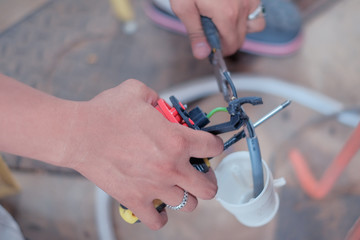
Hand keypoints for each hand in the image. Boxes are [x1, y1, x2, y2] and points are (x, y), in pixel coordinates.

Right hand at [64, 79, 223, 228]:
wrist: (78, 134)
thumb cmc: (106, 113)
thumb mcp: (137, 91)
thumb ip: (157, 97)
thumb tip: (161, 105)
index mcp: (177, 140)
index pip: (214, 146)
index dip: (215, 144)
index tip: (209, 146)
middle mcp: (172, 167)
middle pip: (209, 188)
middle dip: (208, 180)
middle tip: (199, 173)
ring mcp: (155, 187)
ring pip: (189, 205)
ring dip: (186, 196)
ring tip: (176, 187)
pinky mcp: (135, 200)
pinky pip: (158, 221)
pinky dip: (160, 216)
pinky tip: (157, 205)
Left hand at [170, 0, 265, 58]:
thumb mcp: (184, 6)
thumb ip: (195, 32)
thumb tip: (202, 54)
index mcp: (226, 15)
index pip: (230, 45)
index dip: (219, 50)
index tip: (210, 47)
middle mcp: (243, 7)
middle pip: (241, 38)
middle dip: (227, 41)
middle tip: (211, 33)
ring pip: (254, 25)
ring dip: (240, 29)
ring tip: (223, 21)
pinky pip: (257, 9)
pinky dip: (248, 13)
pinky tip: (232, 8)